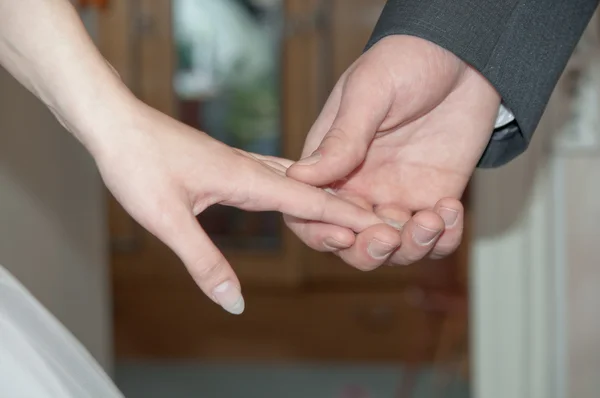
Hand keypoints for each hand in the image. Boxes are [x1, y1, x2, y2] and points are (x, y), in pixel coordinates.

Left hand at [91, 101, 382, 313]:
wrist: (113, 122)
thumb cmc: (136, 163)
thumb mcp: (167, 220)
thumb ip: (203, 262)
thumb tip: (233, 301)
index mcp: (246, 179)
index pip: (311, 200)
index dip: (347, 217)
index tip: (382, 226)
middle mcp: (249, 167)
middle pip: (312, 188)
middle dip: (348, 206)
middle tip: (382, 220)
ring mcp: (238, 162)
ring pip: (295, 180)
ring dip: (325, 195)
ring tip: (352, 208)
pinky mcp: (225, 162)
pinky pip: (275, 175)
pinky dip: (298, 186)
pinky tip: (296, 189)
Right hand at [286, 35, 500, 268]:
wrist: (463, 54)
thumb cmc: (406, 61)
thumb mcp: (369, 93)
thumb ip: (341, 138)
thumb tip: (300, 178)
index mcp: (331, 164)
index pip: (310, 212)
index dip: (320, 231)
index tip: (344, 232)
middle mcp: (361, 187)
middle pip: (351, 243)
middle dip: (367, 251)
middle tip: (389, 237)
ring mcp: (399, 195)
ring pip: (395, 249)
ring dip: (412, 246)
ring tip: (432, 217)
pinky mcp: (435, 198)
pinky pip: (436, 238)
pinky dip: (444, 238)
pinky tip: (450, 208)